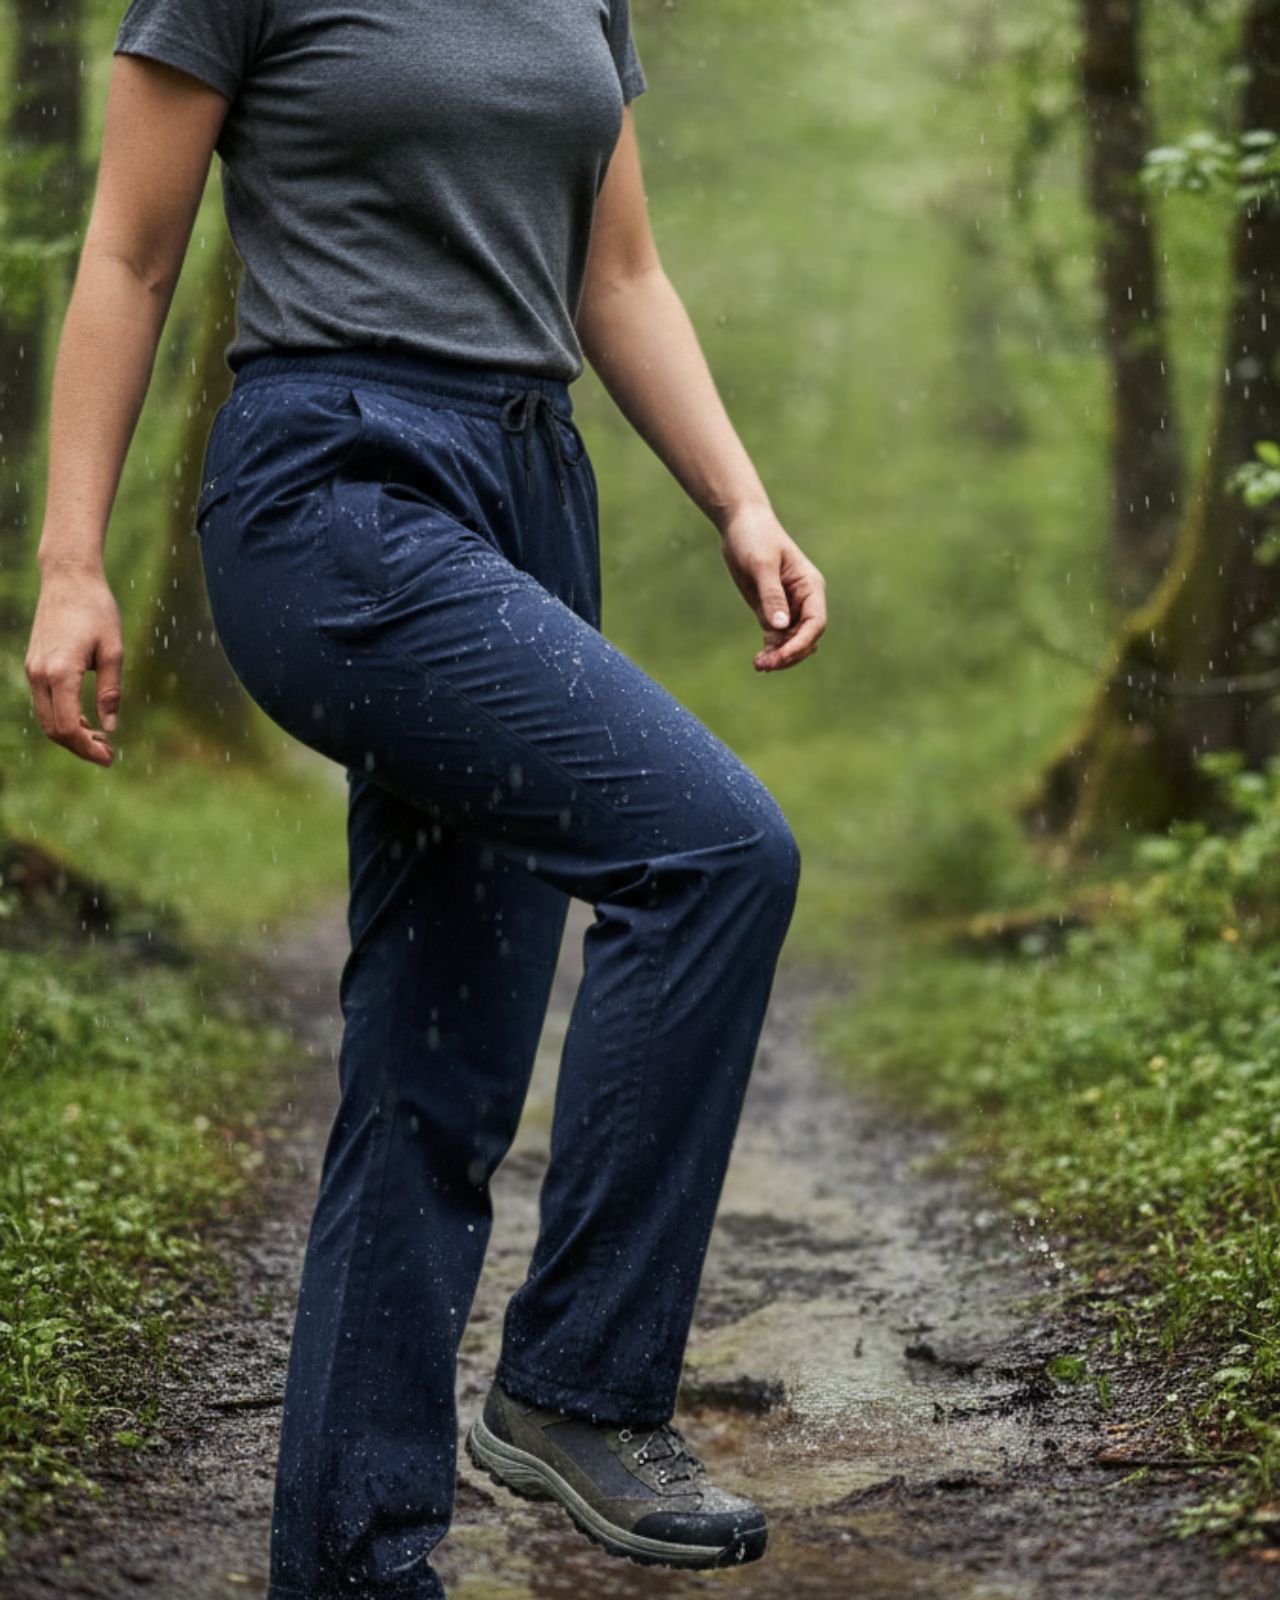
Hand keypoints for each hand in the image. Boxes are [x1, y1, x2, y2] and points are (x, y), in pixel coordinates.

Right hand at [25, 563, 123, 765]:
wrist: (68, 579)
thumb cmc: (97, 610)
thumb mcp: (114, 651)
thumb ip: (111, 691)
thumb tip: (111, 727)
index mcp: (61, 672)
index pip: (67, 726)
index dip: (87, 748)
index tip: (110, 758)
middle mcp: (40, 674)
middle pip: (53, 729)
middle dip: (80, 747)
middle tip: (109, 754)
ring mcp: (33, 670)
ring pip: (46, 718)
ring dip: (71, 735)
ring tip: (100, 740)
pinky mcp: (34, 665)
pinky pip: (44, 703)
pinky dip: (63, 718)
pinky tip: (87, 721)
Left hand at [719, 504, 825, 670]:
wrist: (741, 524)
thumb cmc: (755, 537)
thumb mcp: (762, 565)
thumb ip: (772, 595)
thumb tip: (780, 627)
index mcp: (810, 586)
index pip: (815, 623)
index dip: (802, 643)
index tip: (782, 655)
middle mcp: (803, 600)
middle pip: (805, 637)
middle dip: (789, 654)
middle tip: (764, 665)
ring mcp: (788, 607)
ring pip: (791, 641)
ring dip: (779, 656)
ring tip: (759, 665)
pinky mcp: (771, 610)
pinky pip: (777, 638)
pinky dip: (771, 651)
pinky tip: (759, 661)